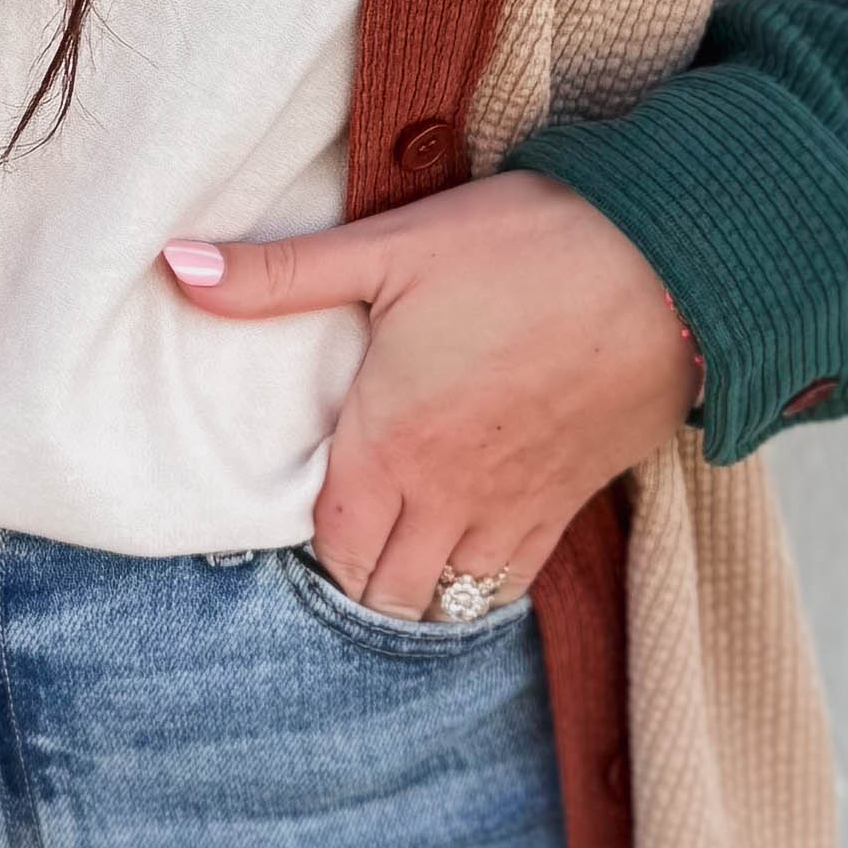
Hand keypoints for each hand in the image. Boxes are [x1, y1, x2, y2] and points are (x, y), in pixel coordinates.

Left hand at [160, 168, 698, 615]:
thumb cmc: (528, 248)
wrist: (674, 263)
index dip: (311, 536)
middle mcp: (448, 497)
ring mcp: (514, 510)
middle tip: (349, 525)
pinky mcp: (570, 504)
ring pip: (444, 601)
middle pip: (382, 590)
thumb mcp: (392, 247)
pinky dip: (475, 584)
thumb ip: (279, 275)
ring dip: (413, 587)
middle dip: (357, 574)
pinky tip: (465, 543)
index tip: (310, 498)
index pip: (328, 545)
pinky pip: (509, 585)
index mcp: (391, 445)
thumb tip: (174, 266)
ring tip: (398, 542)